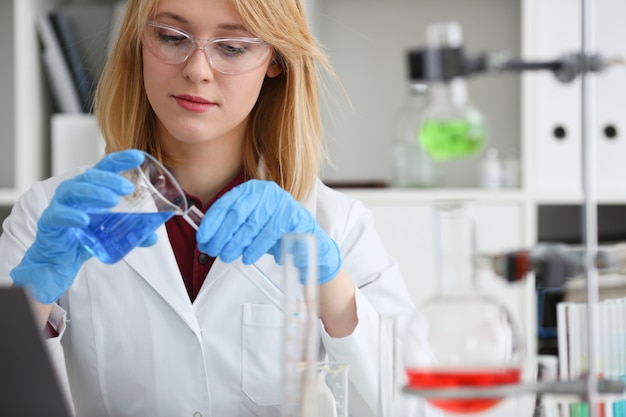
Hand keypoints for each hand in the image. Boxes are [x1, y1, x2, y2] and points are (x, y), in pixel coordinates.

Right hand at [10, 150, 156, 303]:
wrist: (59, 259)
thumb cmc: (84, 237)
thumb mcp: (111, 232)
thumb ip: (132, 233)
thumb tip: (154, 236)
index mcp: (91, 188)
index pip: (106, 167)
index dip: (121, 159)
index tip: (139, 156)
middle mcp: (75, 191)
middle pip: (91, 176)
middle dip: (110, 179)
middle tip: (129, 188)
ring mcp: (61, 204)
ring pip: (74, 190)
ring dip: (95, 193)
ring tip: (113, 201)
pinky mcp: (50, 221)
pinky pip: (59, 214)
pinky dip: (71, 215)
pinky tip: (85, 220)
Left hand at [196, 180, 341, 283]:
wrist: (306, 238)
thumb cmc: (274, 231)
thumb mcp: (250, 224)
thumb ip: (231, 225)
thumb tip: (206, 235)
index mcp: (251, 189)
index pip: (226, 203)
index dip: (211, 221)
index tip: (202, 237)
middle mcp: (266, 191)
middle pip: (237, 214)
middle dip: (221, 235)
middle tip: (212, 250)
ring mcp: (281, 202)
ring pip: (251, 225)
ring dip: (236, 243)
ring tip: (227, 256)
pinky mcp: (292, 215)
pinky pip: (268, 233)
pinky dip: (255, 248)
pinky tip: (247, 257)